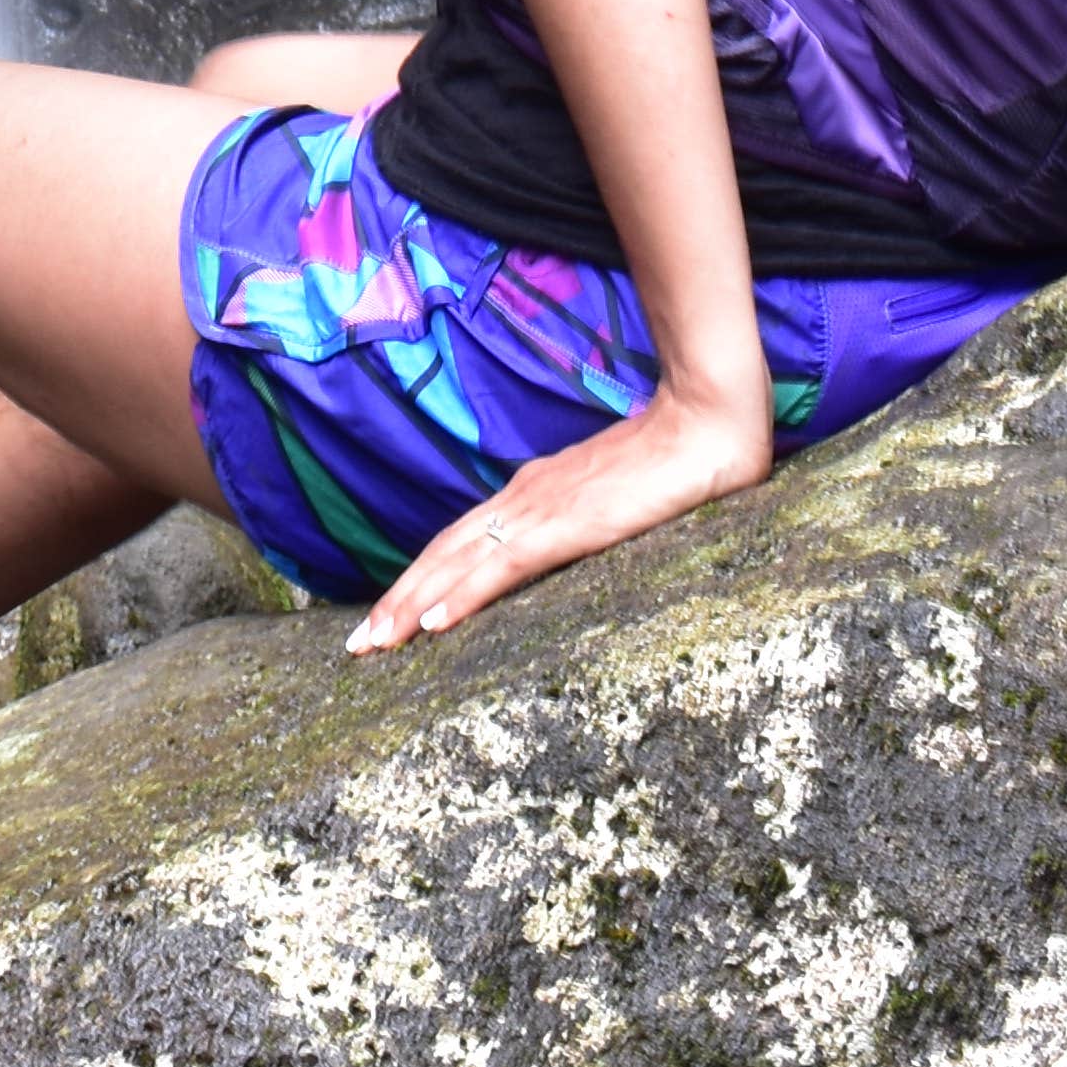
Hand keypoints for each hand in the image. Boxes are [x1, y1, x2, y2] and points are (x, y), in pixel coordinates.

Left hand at [343, 374, 773, 654]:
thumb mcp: (613, 497)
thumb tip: (564, 541)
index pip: (462, 541)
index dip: (422, 578)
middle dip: (399, 600)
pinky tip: (435, 623)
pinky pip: (504, 566)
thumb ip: (582, 518)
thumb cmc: (673, 460)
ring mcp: (542, 510)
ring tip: (376, 642)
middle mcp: (524, 498)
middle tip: (359, 645)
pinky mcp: (569, 524)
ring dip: (413, 604)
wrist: (706, 421)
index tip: (390, 615)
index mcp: (533, 493)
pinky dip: (464, 594)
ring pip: (460, 562)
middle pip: (446, 554)